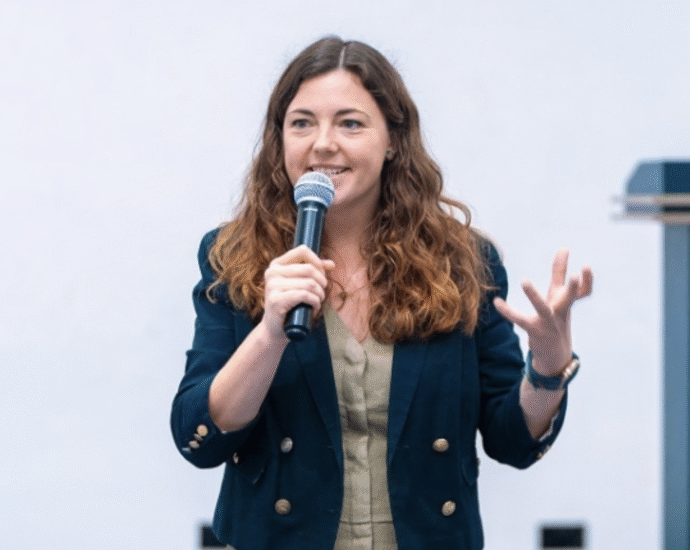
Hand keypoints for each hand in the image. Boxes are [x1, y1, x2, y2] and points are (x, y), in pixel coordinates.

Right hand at [261, 245, 334, 340]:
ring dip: (320, 294)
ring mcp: (272, 286)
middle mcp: (272, 272)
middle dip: (322, 281)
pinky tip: (314, 306)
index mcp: (277, 264)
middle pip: (308, 269)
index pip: (302, 251)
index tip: (323, 273)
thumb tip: (332, 264)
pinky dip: (315, 301)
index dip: (317, 261)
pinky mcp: (276, 301)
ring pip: (309, 283)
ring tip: (318, 300)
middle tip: (322, 292)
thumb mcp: (300, 284)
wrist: (275, 328)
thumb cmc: (290, 304)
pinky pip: (304, 295)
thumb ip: (313, 271)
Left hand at [493, 248, 592, 374]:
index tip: (573, 253)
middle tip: (575, 274)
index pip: (580, 289)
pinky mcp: (535, 331)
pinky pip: (520, 319)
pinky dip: (508, 311)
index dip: (586, 278)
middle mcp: (560, 312)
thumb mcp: (559, 297)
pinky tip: (497, 302)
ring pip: (542, 308)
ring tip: (524, 281)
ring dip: (534, 296)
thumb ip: (559, 275)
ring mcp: (548, 322)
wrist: (556, 355)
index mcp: (565, 303)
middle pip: (569, 298)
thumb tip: (564, 248)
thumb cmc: (556, 320)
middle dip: (574, 287)